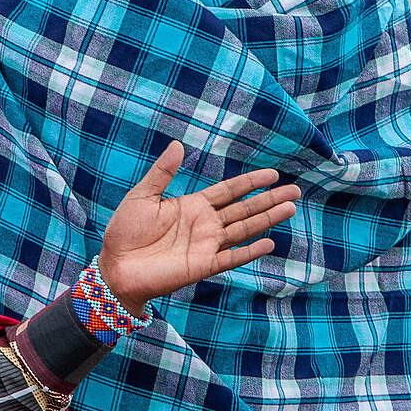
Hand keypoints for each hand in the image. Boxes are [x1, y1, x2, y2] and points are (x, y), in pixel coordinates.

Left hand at [98, 141, 298, 315]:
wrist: (114, 267)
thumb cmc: (124, 231)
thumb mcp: (142, 196)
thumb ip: (163, 173)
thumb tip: (178, 144)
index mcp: (193, 206)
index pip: (229, 191)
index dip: (251, 182)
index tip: (273, 173)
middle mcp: (205, 224)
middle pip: (244, 209)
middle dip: (269, 199)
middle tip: (295, 190)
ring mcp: (206, 245)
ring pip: (244, 229)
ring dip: (267, 219)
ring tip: (290, 209)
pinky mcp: (202, 266)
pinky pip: (231, 257)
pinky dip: (250, 251)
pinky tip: (269, 243)